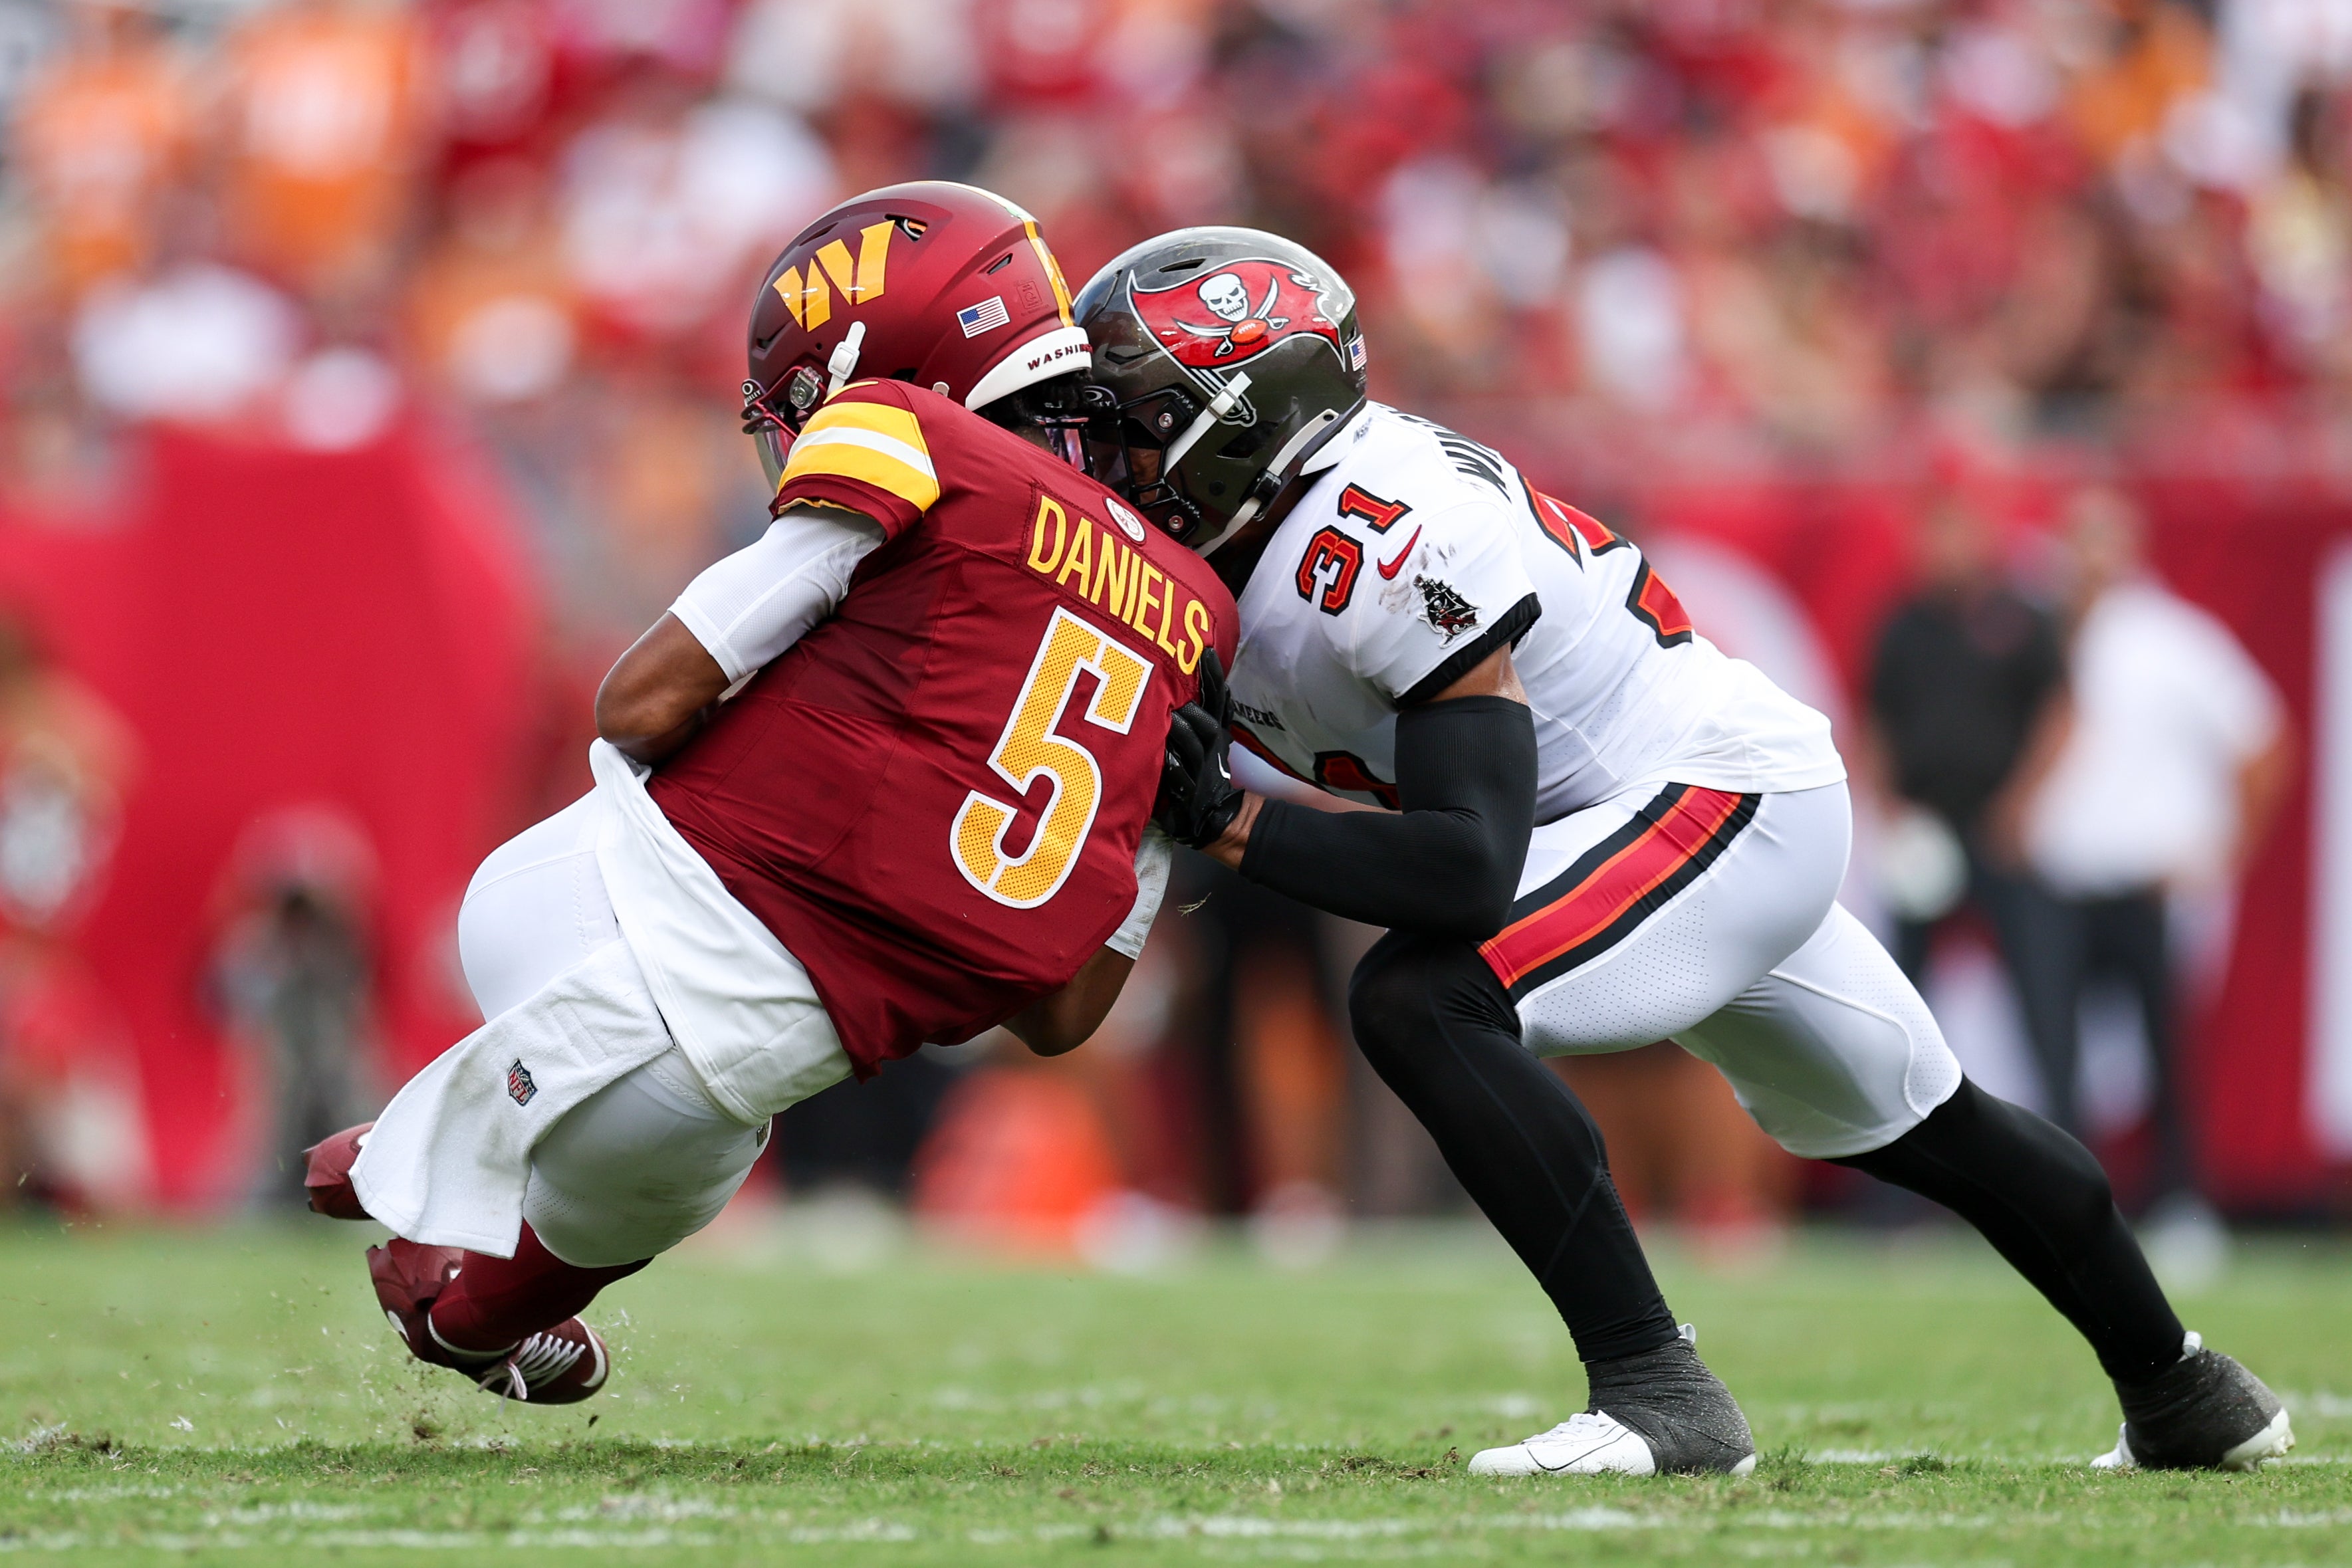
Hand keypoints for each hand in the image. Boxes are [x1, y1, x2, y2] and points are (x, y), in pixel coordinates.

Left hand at [1156, 651, 1244, 848]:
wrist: (1212, 818)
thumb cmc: (1198, 774)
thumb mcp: (1203, 743)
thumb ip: (1199, 715)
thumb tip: (1189, 681)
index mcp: (1215, 736)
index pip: (1217, 702)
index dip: (1213, 678)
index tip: (1207, 651)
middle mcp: (1211, 751)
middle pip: (1208, 724)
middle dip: (1195, 707)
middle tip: (1179, 690)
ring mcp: (1200, 773)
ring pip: (1193, 748)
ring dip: (1182, 731)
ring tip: (1171, 717)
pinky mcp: (1187, 794)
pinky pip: (1179, 778)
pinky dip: (1171, 767)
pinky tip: (1162, 757)